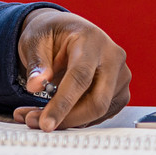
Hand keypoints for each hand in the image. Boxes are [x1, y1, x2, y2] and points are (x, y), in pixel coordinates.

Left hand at [13, 8, 129, 130]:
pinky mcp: (120, 92)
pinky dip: (77, 119)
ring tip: (36, 116)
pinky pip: (101, 114)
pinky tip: (57, 112)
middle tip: (35, 122)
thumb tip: (35, 86)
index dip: (63, 103)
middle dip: (66, 119)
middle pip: (97, 101)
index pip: (80, 77)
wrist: (69, 31)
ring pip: (99, 112)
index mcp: (92, 41)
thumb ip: (36, 63)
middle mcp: (113, 58)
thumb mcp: (35, 40)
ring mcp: (121, 77)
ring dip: (68, 120)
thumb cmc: (52, 34)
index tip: (46, 123)